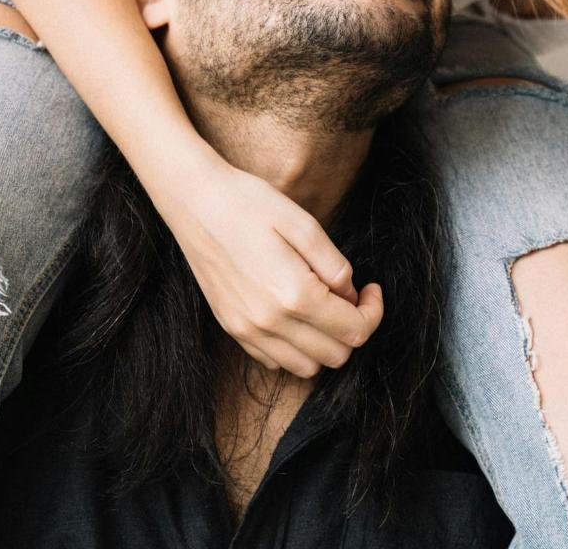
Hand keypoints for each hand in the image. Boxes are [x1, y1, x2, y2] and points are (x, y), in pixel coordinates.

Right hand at [161, 156, 384, 377]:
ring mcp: (246, 329)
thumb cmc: (248, 203)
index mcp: (294, 295)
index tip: (371, 289)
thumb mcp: (303, 222)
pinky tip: (292, 313)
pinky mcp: (230, 327)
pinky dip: (292, 347)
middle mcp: (270, 323)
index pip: (354, 331)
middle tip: (348, 295)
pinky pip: (273, 360)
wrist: (194, 200)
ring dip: (323, 343)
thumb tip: (350, 294)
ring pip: (305, 367)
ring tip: (321, 306)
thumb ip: (334, 264)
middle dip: (351, 328)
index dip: (372, 312)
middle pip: (335, 356)